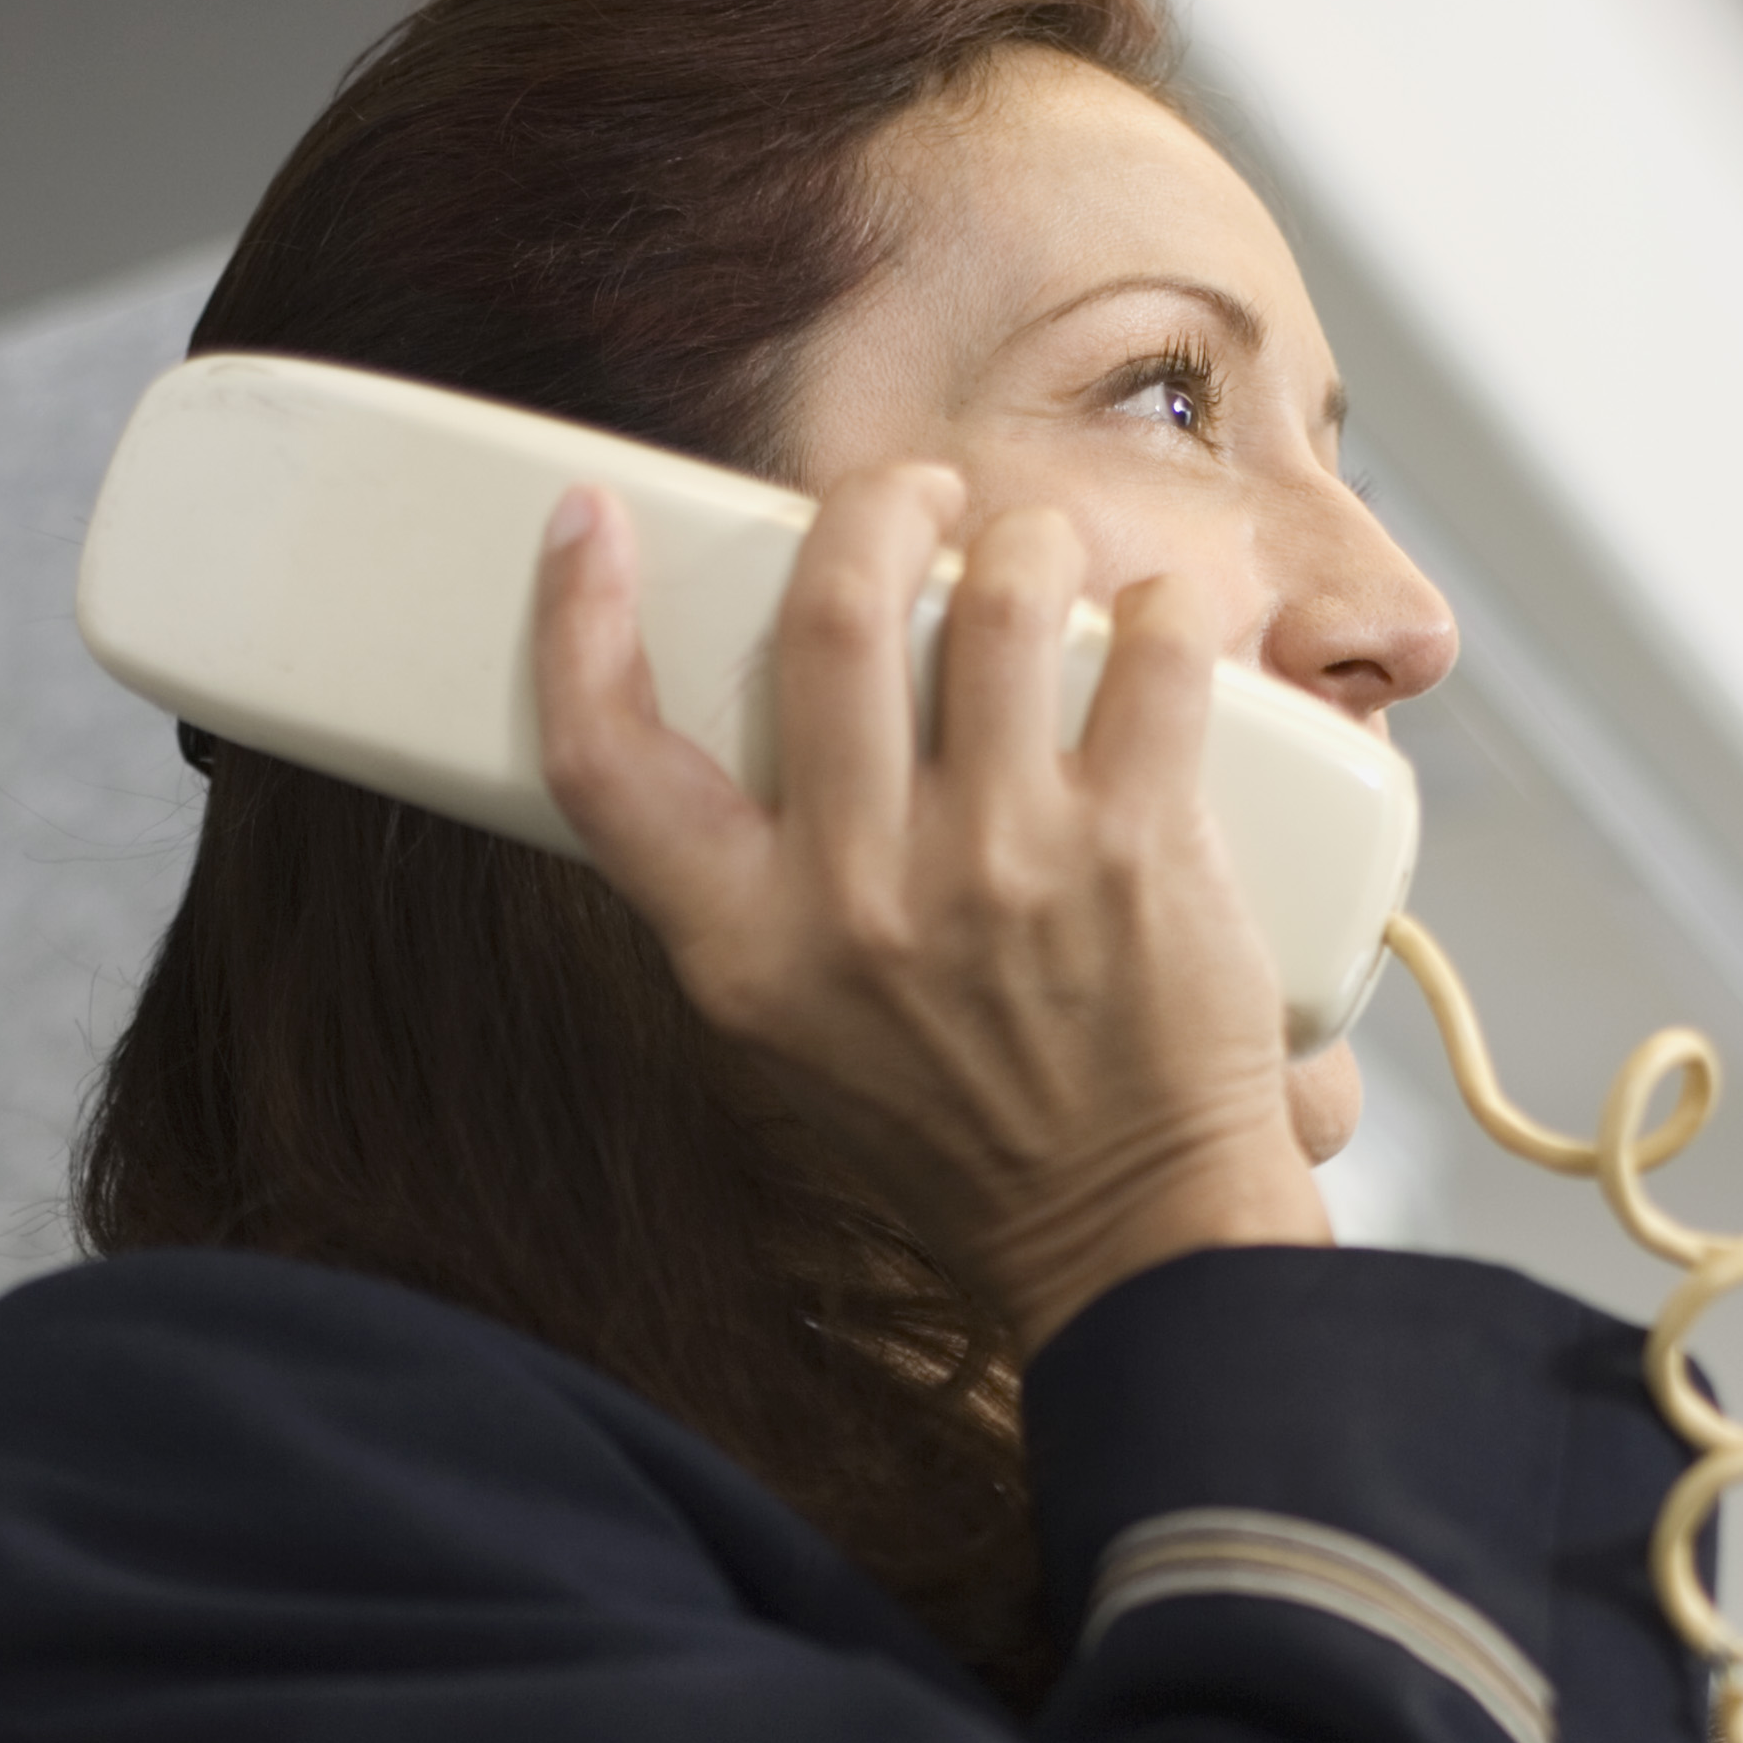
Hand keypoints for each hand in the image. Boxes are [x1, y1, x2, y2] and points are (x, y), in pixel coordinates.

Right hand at [532, 465, 1329, 1350]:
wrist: (1126, 1240)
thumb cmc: (965, 1139)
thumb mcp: (791, 1037)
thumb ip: (755, 891)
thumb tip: (762, 717)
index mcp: (744, 948)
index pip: (606, 761)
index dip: (576, 620)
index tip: (587, 521)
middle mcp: (859, 900)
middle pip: (830, 614)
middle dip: (876, 508)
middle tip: (918, 502)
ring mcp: (1003, 866)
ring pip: (1001, 598)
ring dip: (1030, 542)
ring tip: (1048, 564)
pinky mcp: (1137, 849)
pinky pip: (1153, 654)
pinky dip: (1166, 610)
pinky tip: (1162, 627)